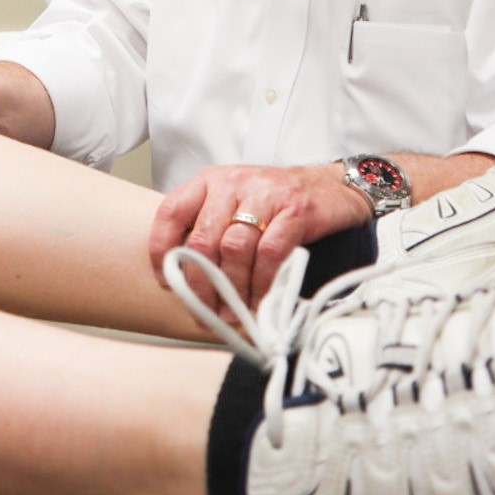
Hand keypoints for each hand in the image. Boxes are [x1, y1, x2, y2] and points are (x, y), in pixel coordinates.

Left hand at [149, 162, 371, 308]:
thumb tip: (182, 274)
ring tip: (233, 312)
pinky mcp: (295, 211)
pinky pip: (269, 254)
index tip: (167, 280)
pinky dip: (261, 283)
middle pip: (204, 239)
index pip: (172, 211)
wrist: (331, 186)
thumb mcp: (234, 203)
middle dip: (201, 283)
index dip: (162, 249)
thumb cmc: (274, 201)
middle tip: (205, 311)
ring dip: (232, 289)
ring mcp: (265, 195)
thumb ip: (208, 227)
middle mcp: (233, 183)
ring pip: (235, 249)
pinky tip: (259, 300)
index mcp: (210, 181)